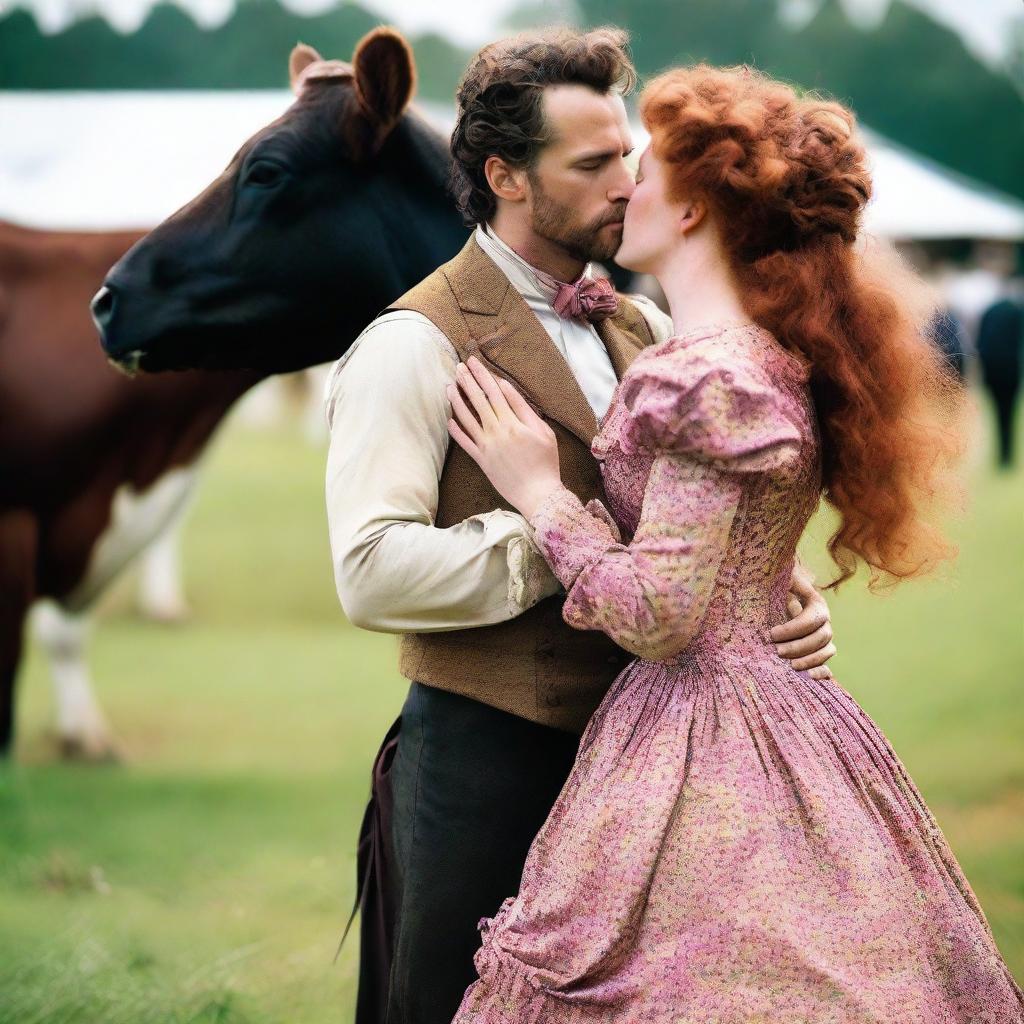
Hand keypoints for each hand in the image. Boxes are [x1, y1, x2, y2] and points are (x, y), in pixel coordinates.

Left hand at [446, 356, 562, 518]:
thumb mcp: (543, 432)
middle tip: (459, 367)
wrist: (537, 494)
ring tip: (449, 386)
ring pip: (467, 418)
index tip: (474, 362)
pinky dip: (456, 430)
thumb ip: (524, 410)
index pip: (494, 392)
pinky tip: (450, 419)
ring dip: (457, 400)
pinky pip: (464, 442)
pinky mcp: (481, 460)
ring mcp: (486, 446)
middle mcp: (496, 432)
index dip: (483, 375)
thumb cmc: (546, 463)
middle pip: (478, 400)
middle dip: (467, 381)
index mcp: (513, 423)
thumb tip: (508, 389)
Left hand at [770, 563, 835, 678]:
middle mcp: (823, 619)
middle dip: (799, 646)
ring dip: (810, 660)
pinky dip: (821, 672)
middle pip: (821, 636)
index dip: (794, 629)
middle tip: (777, 652)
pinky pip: (827, 663)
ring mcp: (823, 635)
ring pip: (827, 650)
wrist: (775, 594)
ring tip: (790, 667)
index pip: (812, 618)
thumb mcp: (776, 581)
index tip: (771, 634)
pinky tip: (809, 677)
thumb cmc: (773, 587)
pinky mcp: (819, 650)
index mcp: (815, 602)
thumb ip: (778, 581)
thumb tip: (775, 579)